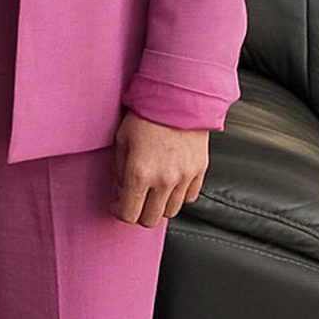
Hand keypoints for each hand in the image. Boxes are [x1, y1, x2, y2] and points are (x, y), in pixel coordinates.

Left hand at [110, 110, 207, 225]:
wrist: (177, 98)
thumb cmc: (145, 115)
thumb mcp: (121, 140)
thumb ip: (119, 170)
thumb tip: (120, 190)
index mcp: (139, 173)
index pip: (128, 214)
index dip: (120, 211)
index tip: (118, 204)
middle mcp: (163, 181)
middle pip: (150, 219)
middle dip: (139, 213)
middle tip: (135, 199)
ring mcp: (184, 178)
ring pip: (171, 212)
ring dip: (159, 205)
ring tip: (153, 190)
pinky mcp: (199, 172)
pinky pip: (188, 198)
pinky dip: (178, 195)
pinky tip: (170, 182)